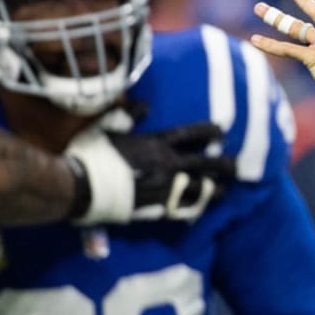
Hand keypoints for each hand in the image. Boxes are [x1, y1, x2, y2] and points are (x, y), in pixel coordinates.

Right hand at [67, 120, 235, 223]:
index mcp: (155, 144)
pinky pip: (183, 209)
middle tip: (236, 166)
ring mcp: (163, 188)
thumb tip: (145, 105)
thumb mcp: (107, 126)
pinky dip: (195, 208)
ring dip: (214, 189)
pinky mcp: (156, 208)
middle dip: (222, 164)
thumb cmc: (89, 154)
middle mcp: (165, 165)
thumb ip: (128, 115)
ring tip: (224, 190)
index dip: (208, 132)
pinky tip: (202, 209)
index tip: (222, 132)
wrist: (78, 186)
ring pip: (199, 189)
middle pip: (203, 164)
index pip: (190, 135)